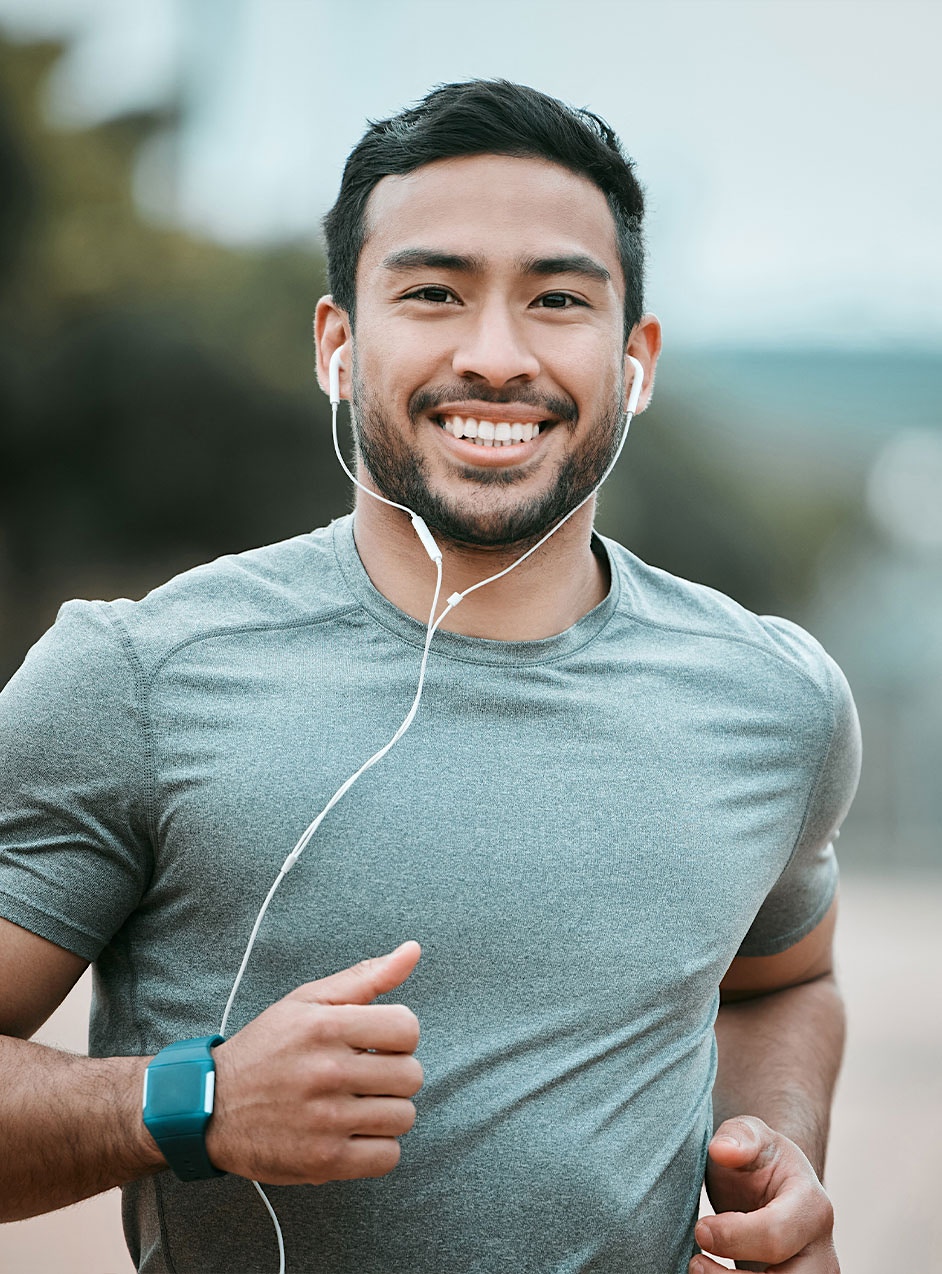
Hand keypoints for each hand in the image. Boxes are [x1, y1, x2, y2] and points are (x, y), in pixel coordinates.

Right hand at [203, 941, 422, 1185]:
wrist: (211, 1106)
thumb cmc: (266, 1048)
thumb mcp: (308, 1001)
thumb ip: (365, 977)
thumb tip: (413, 950)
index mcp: (325, 1027)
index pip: (407, 1028)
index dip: (399, 1034)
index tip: (377, 1043)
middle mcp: (327, 1072)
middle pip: (411, 1075)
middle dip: (395, 1074)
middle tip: (367, 1076)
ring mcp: (326, 1120)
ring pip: (404, 1116)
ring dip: (387, 1112)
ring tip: (358, 1104)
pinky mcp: (324, 1161)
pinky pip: (388, 1157)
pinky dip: (378, 1148)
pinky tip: (354, 1133)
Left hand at [691, 1116, 837, 1271]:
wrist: (774, 1189)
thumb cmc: (758, 1161)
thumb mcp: (749, 1134)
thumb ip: (739, 1136)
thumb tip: (723, 1150)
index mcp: (812, 1207)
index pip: (776, 1237)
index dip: (732, 1237)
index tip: (700, 1228)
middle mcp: (822, 1253)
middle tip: (695, 1262)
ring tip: (699, 1270)